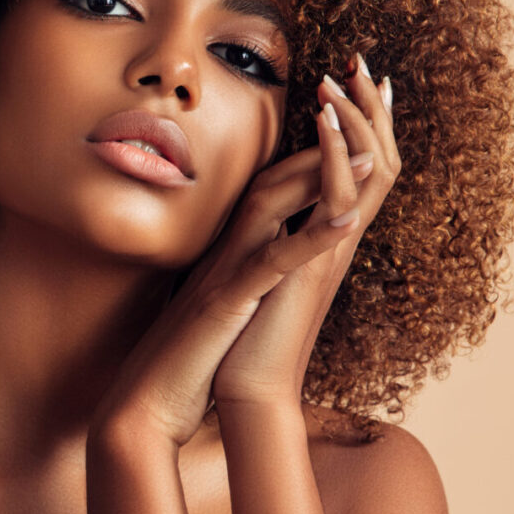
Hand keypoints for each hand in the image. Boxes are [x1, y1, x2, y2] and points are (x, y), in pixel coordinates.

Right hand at [90, 55, 399, 446]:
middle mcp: (225, 254)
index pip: (270, 191)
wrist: (145, 407)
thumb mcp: (217, 313)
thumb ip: (235, 283)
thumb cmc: (183, 365)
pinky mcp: (225, 304)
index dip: (308, 154)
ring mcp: (224, 274)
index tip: (348, 127)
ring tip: (369, 145)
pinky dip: (310, 238)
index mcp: (228, 256)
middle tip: (363, 107)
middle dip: (319, 143)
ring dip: (320, 174)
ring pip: (272, 207)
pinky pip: (271, 263)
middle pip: (273, 181)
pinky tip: (346, 218)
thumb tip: (257, 269)